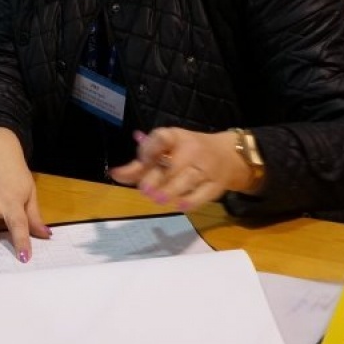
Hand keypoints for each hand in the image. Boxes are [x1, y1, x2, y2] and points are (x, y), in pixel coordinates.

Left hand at [107, 128, 252, 209]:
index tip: (141, 161)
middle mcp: (192, 150)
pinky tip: (180, 206)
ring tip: (158, 199)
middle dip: (158, 177)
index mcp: (176, 137)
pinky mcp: (216, 185)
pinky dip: (191, 201)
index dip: (149, 149)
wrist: (229, 157)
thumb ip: (139, 165)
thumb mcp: (165, 151)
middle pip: (173, 163)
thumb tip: (115, 174)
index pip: (162, 137)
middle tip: (145, 190)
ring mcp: (206, 167)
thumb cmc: (187, 153)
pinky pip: (204, 194)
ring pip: (188, 178)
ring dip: (172, 189)